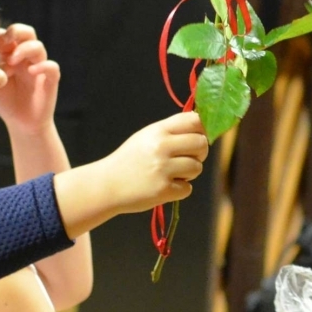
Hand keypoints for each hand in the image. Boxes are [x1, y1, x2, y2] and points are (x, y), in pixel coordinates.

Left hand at [0, 24, 59, 134]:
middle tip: (4, 43)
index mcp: (11, 56)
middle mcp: (26, 58)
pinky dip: (43, 66)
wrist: (22, 124)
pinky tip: (31, 72)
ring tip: (12, 61)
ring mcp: (39, 68)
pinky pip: (52, 66)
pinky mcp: (50, 80)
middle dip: (16, 32)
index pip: (8, 35)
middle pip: (27, 32)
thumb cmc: (6, 102)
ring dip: (24, 49)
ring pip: (38, 46)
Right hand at [94, 112, 209, 216]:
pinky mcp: (163, 190)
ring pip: (197, 167)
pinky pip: (187, 189)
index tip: (200, 137)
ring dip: (189, 173)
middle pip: (201, 144)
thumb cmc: (131, 159)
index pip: (195, 121)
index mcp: (158, 131)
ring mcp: (163, 169)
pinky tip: (165, 187)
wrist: (108, 184)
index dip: (203, 129)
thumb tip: (203, 126)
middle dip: (200, 153)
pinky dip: (179, 190)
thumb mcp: (147, 137)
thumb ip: (172, 131)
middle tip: (187, 158)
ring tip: (172, 174)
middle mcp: (162, 147)